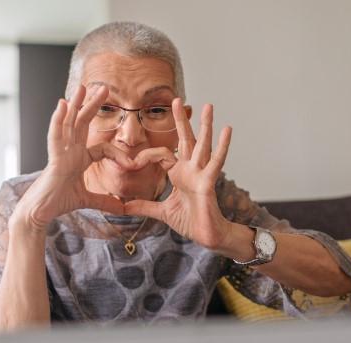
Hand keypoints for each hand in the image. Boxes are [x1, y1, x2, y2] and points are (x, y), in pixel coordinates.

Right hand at [10, 84, 127, 232]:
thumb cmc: (58, 203)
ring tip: (82, 87)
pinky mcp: (53, 159)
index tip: (132, 164)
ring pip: (68, 123)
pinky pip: (55, 136)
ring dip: (75, 104)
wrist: (41, 212)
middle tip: (104, 89)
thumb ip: (104, 202)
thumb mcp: (87, 200)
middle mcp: (69, 152)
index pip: (102, 148)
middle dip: (92, 106)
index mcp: (78, 159)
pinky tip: (62, 104)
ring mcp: (60, 153)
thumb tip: (121, 208)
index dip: (118, 154)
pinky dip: (58, 120)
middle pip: (82, 123)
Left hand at [124, 100, 233, 249]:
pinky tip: (227, 129)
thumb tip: (123, 207)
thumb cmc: (190, 222)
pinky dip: (222, 146)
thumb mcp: (161, 212)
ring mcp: (201, 174)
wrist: (206, 236)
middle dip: (181, 120)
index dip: (145, 156)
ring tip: (208, 106)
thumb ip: (144, 206)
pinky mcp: (209, 182)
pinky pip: (216, 161)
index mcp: (179, 174)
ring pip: (202, 145)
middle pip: (185, 139)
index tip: (130, 163)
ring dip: (205, 125)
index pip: (161, 154)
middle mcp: (191, 170)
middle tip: (176, 99)